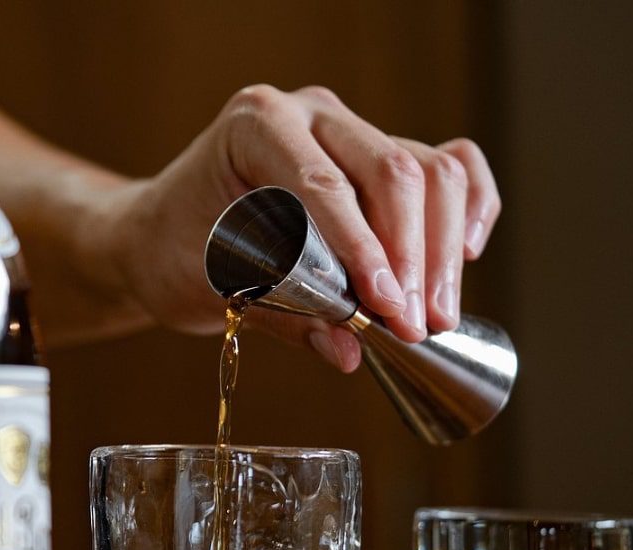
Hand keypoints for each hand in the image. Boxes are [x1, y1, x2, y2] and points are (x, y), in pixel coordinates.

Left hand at [106, 84, 500, 371]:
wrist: (162, 234)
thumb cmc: (177, 251)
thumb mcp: (214, 287)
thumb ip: (285, 316)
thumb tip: (349, 352)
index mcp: (257, 125)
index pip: (324, 183)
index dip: (363, 248)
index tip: (386, 307)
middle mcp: (311, 114)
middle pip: (393, 170)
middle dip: (412, 256)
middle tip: (417, 325)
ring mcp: (350, 131)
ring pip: (431, 171)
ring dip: (443, 249)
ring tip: (436, 316)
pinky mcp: (380, 157)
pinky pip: (449, 166)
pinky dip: (470, 207)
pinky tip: (469, 254)